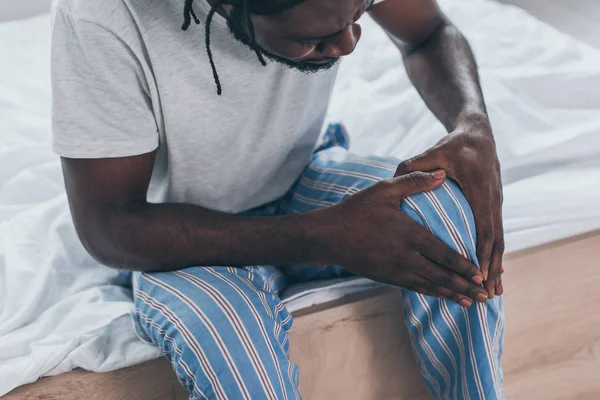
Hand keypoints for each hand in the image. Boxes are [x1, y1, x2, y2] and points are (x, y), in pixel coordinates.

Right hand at [322, 170, 488, 306]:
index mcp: (409, 235)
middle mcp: (406, 257)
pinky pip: (415, 288)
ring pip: (430, 286)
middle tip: (484, 296)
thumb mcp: (385, 190)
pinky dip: (433, 294)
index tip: (481, 274)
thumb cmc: (357, 210)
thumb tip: (443, 174)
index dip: (465, 267)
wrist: (329, 236)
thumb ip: (415, 181)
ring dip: (452, 295)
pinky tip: (443, 296)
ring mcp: (396, 270)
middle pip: (442, 276)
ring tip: (470, 302)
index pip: (445, 255)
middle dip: (465, 287)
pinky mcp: (387, 278)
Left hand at [395, 116, 503, 297]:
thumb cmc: (454, 145)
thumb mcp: (434, 152)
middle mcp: (493, 200)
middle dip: (493, 269)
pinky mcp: (493, 205)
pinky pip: (495, 234)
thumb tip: (394, 178)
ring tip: (495, 292)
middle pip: (496, 241)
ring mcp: (496, 203)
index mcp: (480, 190)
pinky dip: (494, 254)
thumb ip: (414, 167)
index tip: (478, 274)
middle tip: (489, 295)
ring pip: (499, 240)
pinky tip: (492, 271)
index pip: (484, 227)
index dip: (482, 253)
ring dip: (497, 266)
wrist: (478, 133)